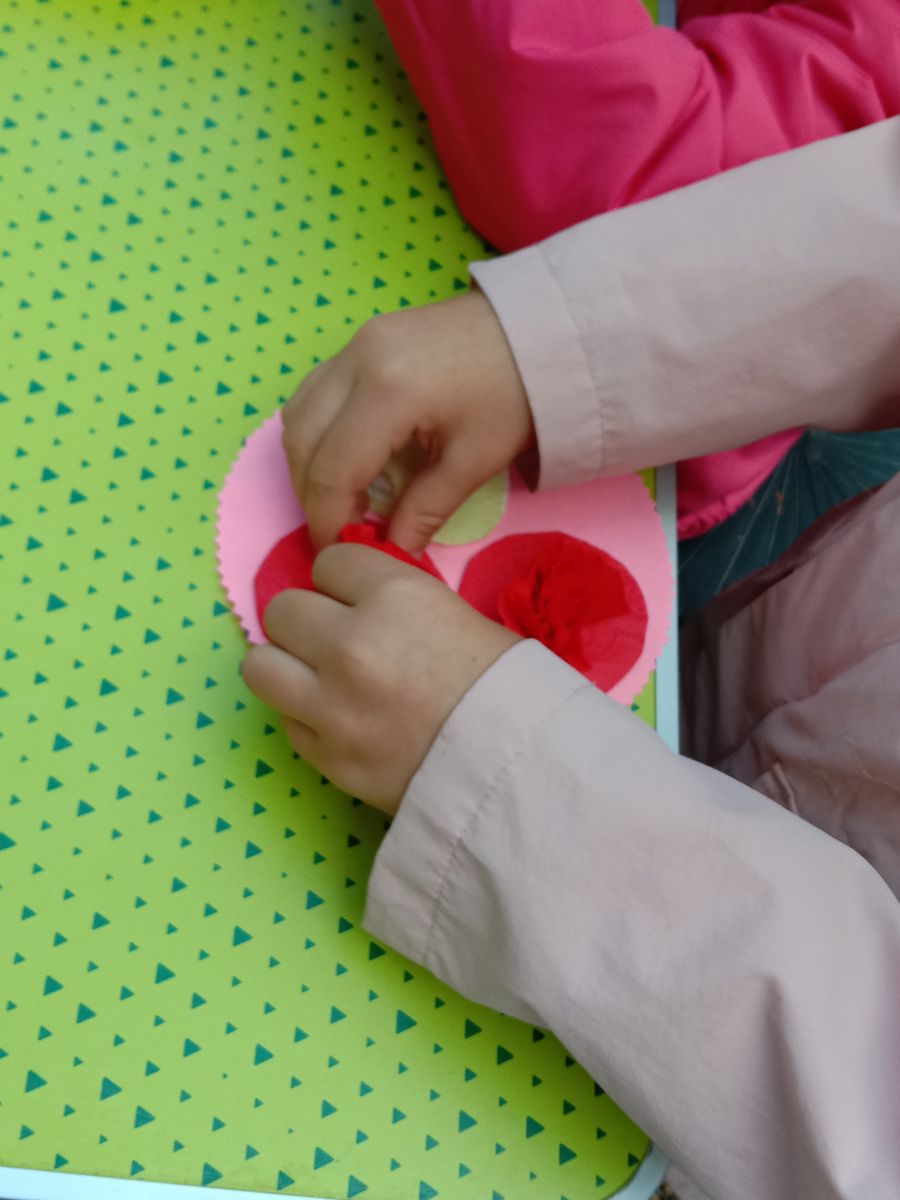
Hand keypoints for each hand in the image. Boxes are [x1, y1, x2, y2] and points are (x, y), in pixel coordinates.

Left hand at [241, 545, 519, 812]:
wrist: (522, 772)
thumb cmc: (508, 687)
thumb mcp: (458, 615)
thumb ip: (398, 602)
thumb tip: (355, 601)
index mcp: (394, 597)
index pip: (329, 563)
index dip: (346, 582)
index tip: (360, 600)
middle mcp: (350, 644)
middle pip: (283, 610)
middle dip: (309, 622)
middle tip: (337, 641)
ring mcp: (331, 705)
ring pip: (261, 665)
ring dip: (286, 667)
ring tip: (317, 678)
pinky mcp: (326, 758)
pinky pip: (287, 722)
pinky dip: (307, 719)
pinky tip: (341, 722)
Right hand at [282, 289, 534, 554]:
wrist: (540, 329)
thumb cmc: (516, 394)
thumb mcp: (474, 461)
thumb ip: (425, 511)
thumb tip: (392, 555)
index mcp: (388, 392)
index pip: (333, 471)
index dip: (328, 520)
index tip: (341, 550)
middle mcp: (358, 360)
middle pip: (301, 441)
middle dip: (312, 494)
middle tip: (340, 528)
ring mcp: (355, 343)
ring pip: (299, 413)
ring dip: (309, 462)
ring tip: (345, 498)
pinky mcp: (362, 338)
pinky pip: (316, 391)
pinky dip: (319, 431)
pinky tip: (349, 458)